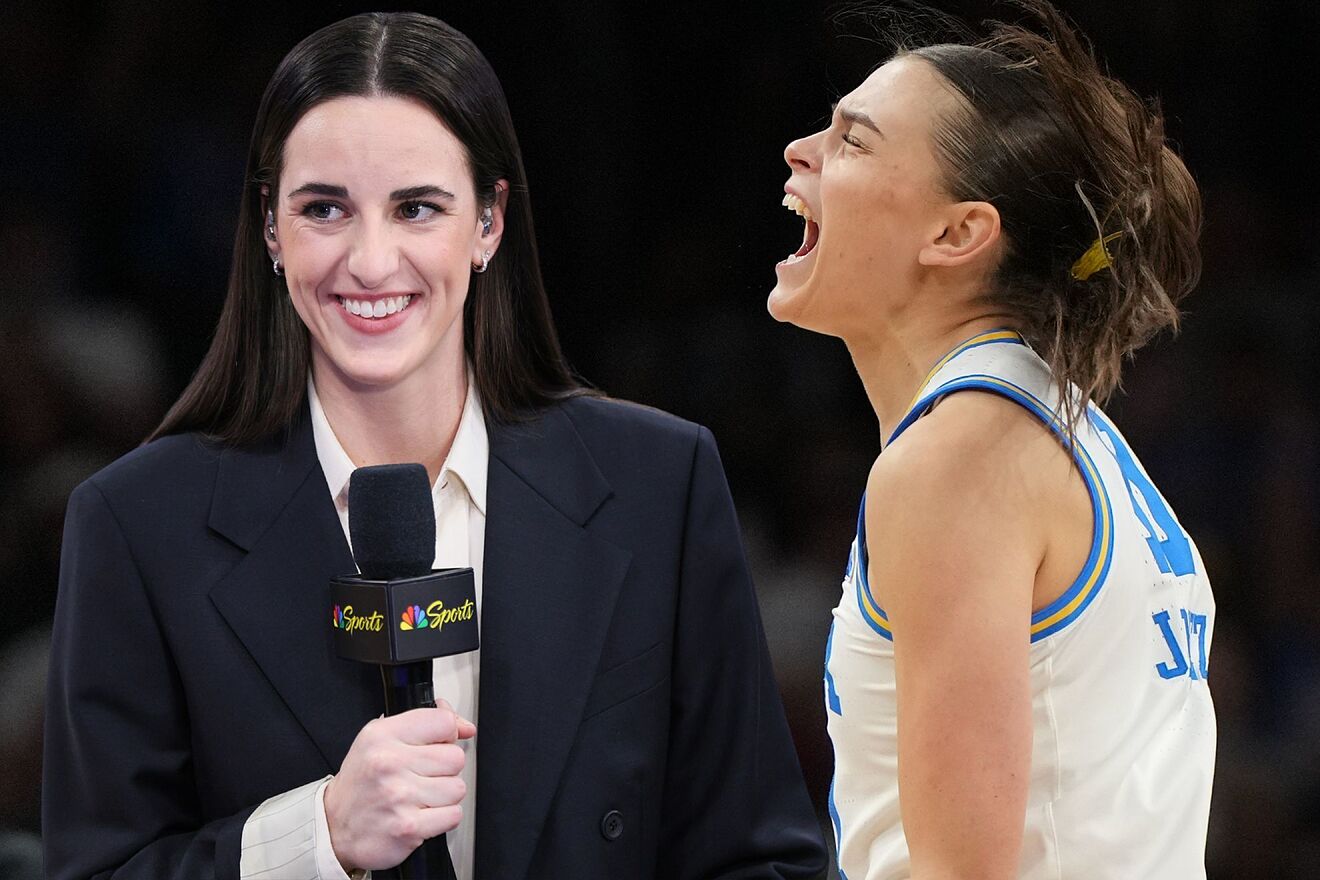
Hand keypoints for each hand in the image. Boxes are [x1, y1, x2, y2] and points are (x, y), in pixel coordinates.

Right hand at [324, 701, 476, 871]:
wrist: (334, 826)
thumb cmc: (363, 781)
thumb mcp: (382, 739)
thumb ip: (426, 724)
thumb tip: (464, 726)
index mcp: (383, 736)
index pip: (443, 722)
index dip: (448, 734)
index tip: (439, 744)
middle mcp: (389, 763)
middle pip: (455, 757)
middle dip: (444, 769)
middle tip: (422, 776)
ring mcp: (398, 796)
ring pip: (457, 788)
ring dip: (444, 796)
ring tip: (420, 796)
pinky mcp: (408, 827)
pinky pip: (453, 815)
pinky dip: (442, 818)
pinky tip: (421, 814)